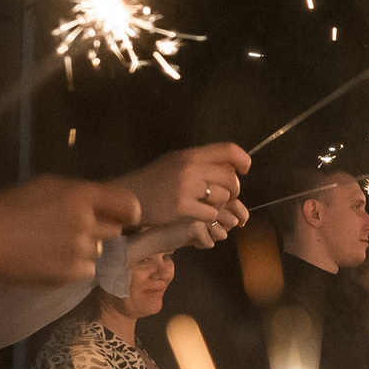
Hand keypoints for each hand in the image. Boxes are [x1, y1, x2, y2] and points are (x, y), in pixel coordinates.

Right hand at [0, 178, 138, 285]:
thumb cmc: (4, 210)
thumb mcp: (43, 188)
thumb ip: (78, 195)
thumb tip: (104, 205)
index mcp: (80, 195)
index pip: (129, 205)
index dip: (128, 213)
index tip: (125, 218)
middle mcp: (87, 221)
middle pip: (115, 230)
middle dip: (100, 231)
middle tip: (72, 232)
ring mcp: (81, 250)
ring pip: (99, 251)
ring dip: (85, 250)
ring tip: (53, 247)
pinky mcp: (72, 273)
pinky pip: (86, 269)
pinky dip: (73, 267)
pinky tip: (48, 261)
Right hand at [113, 143, 249, 229]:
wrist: (124, 197)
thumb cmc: (152, 181)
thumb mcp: (174, 163)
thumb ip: (200, 163)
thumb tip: (231, 167)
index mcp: (190, 155)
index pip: (229, 150)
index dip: (243, 160)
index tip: (244, 170)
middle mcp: (190, 168)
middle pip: (231, 178)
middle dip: (234, 190)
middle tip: (226, 196)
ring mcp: (186, 188)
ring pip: (223, 197)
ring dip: (219, 205)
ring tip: (206, 206)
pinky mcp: (182, 207)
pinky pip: (211, 213)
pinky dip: (208, 217)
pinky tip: (196, 215)